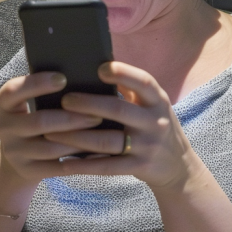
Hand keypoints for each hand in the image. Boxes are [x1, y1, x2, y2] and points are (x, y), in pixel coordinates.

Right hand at [0, 72, 102, 183]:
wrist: (21, 156)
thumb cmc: (36, 118)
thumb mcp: (32, 103)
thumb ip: (49, 92)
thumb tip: (84, 79)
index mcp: (5, 104)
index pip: (14, 90)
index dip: (37, 83)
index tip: (63, 78)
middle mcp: (4, 127)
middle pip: (39, 122)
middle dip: (71, 118)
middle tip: (97, 114)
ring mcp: (14, 152)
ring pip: (50, 147)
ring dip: (78, 140)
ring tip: (100, 134)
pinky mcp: (28, 170)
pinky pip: (56, 167)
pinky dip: (78, 160)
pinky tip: (96, 152)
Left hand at [43, 62, 204, 189]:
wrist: (178, 166)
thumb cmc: (154, 126)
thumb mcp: (151, 104)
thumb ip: (129, 88)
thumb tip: (97, 64)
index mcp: (158, 100)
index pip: (143, 82)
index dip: (123, 73)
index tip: (100, 68)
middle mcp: (156, 121)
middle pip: (119, 110)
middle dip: (89, 104)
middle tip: (65, 100)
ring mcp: (148, 146)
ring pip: (108, 141)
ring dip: (78, 137)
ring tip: (52, 133)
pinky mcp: (139, 167)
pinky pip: (107, 166)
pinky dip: (84, 165)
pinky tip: (64, 161)